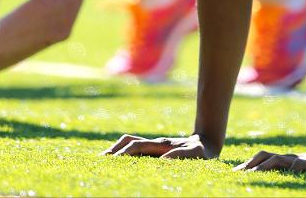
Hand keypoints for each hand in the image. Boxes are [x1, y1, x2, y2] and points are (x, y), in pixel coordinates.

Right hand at [101, 133, 218, 159]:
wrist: (207, 142)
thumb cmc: (202, 151)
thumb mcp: (195, 154)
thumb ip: (180, 156)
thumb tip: (162, 160)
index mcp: (160, 145)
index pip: (136, 147)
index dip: (122, 153)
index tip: (111, 161)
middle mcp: (154, 144)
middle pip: (128, 143)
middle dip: (113, 151)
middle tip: (98, 162)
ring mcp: (153, 146)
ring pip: (130, 144)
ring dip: (116, 151)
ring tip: (103, 162)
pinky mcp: (155, 150)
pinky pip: (135, 150)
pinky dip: (123, 153)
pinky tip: (118, 163)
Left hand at [235, 150, 305, 173]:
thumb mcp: (299, 171)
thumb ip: (284, 171)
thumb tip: (264, 178)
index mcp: (287, 159)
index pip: (263, 157)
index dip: (248, 164)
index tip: (233, 174)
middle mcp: (292, 157)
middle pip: (267, 156)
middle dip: (251, 165)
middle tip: (238, 176)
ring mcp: (304, 161)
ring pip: (282, 160)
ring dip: (266, 167)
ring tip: (254, 175)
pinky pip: (303, 167)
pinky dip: (294, 170)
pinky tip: (287, 173)